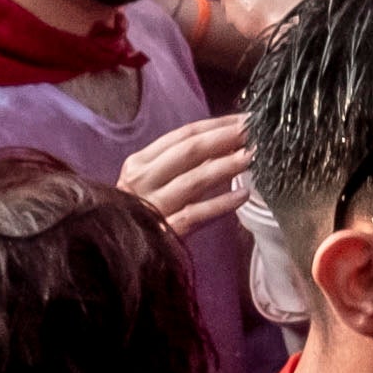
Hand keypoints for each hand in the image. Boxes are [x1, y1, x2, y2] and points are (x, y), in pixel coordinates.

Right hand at [117, 114, 250, 241]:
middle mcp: (141, 182)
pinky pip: (194, 215)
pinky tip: (242, 195)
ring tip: (253, 157)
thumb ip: (187, 160)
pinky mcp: (161, 233)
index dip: (220, 124)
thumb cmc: (145, 208)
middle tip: (256, 132)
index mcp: (139, 163)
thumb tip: (233, 138)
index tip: (248, 119)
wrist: (116, 253)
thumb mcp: (157, 179)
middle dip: (226, 138)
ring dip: (227, 166)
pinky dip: (220, 204)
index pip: (184, 134)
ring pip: (193, 180)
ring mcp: (150, 208)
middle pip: (190, 152)